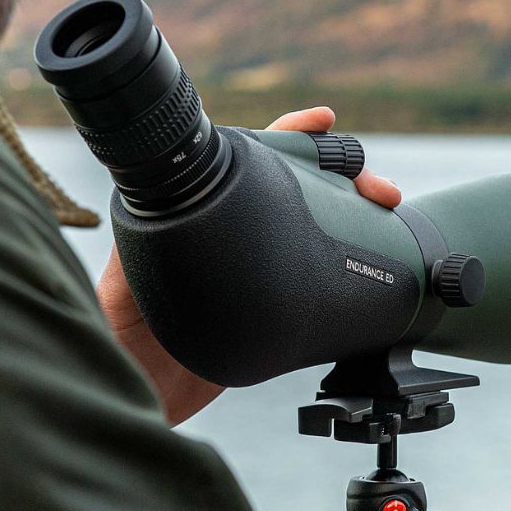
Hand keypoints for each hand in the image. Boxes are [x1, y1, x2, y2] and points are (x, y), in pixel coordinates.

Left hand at [97, 107, 401, 425]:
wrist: (142, 390)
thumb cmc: (121, 330)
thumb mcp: (130, 272)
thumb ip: (148, 233)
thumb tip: (166, 182)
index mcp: (206, 213)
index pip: (254, 158)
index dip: (292, 134)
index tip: (325, 120)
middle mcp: (238, 231)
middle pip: (302, 188)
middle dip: (347, 177)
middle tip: (383, 192)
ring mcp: (261, 265)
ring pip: (319, 225)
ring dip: (359, 215)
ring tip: (389, 215)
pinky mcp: (276, 300)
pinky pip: (319, 270)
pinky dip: (348, 259)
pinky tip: (374, 254)